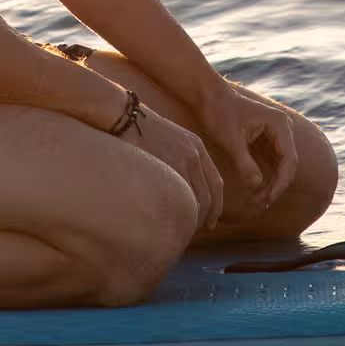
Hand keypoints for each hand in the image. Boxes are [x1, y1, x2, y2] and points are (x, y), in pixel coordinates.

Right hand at [123, 105, 224, 231]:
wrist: (128, 116)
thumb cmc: (145, 129)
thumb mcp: (174, 138)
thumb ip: (185, 159)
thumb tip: (186, 188)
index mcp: (198, 147)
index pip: (216, 184)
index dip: (217, 206)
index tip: (211, 221)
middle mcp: (194, 155)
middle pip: (208, 196)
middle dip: (205, 216)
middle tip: (197, 229)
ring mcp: (180, 161)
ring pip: (194, 199)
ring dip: (191, 218)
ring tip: (182, 227)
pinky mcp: (165, 166)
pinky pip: (177, 195)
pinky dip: (177, 210)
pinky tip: (170, 218)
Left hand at [195, 81, 298, 207]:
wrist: (210, 97)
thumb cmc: (220, 113)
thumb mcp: (231, 140)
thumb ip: (245, 164)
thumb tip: (257, 187)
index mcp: (279, 124)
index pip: (288, 159)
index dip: (280, 182)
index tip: (268, 197)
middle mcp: (283, 128)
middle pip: (288, 164)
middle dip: (276, 185)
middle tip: (261, 202)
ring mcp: (278, 133)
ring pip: (282, 165)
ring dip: (272, 182)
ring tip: (258, 199)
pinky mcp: (269, 139)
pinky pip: (273, 161)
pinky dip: (267, 175)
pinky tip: (257, 189)